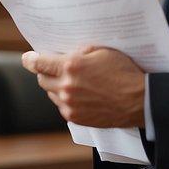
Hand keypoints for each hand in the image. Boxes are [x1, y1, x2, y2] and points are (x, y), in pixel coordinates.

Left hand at [21, 46, 145, 128]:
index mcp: (71, 67)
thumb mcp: (103, 51)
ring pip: (51, 93)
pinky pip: (61, 106)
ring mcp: (70, 104)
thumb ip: (80, 51)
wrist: (140, 101)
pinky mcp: (75, 118)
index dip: (30, 60)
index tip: (28, 58)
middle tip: (56, 68)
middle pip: (41, 79)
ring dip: (56, 86)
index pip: (38, 63)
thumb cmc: (124, 73)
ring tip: (73, 82)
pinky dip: (66, 99)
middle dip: (46, 72)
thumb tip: (66, 53)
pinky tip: (79, 95)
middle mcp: (66, 87)